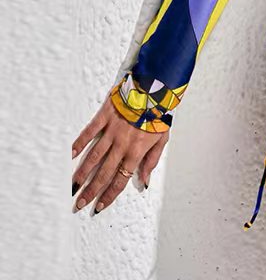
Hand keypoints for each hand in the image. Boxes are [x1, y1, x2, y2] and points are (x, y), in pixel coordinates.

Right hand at [71, 89, 168, 215]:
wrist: (156, 90)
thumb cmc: (159, 114)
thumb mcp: (162, 139)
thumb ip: (151, 161)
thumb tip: (144, 181)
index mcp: (136, 151)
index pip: (120, 179)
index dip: (109, 194)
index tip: (99, 206)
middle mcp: (122, 144)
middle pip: (104, 172)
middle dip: (91, 190)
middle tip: (79, 203)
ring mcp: (112, 131)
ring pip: (94, 156)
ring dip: (82, 172)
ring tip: (73, 186)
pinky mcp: (105, 117)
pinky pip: (90, 132)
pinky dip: (80, 143)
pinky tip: (71, 154)